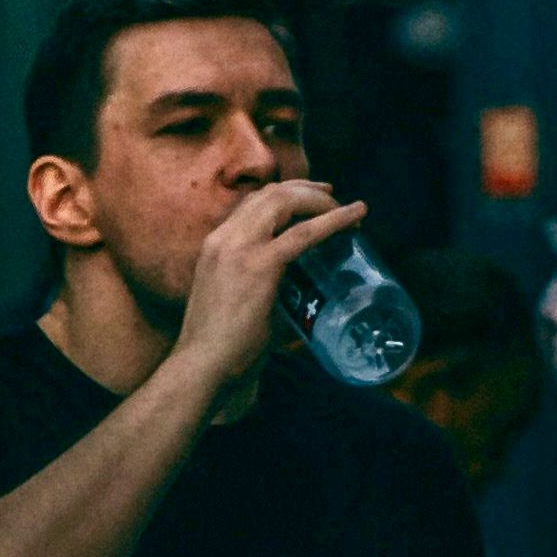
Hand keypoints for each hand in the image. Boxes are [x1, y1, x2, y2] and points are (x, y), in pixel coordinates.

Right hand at [171, 180, 364, 397]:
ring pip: (286, 202)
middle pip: (270, 194)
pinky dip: (334, 220)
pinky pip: (303, 233)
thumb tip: (298, 288)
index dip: (285, 194)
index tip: (310, 197)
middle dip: (307, 190)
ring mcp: (238, 248)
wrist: (201, 366)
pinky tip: (355, 216)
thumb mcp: (236, 297)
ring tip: (348, 210)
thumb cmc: (220, 344)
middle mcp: (224, 238)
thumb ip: (260, 283)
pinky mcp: (259, 265)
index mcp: (215, 244)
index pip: (252, 203)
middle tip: (334, 196)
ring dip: (320, 200)